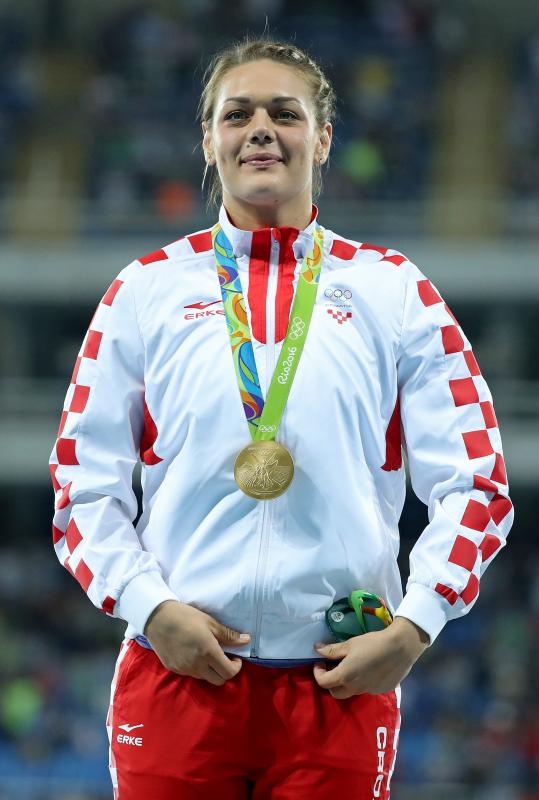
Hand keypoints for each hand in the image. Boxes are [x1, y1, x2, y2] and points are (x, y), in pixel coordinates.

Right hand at [144, 600, 250, 685]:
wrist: (157, 618)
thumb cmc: (186, 616)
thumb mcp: (210, 622)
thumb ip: (228, 635)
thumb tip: (247, 640)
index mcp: (208, 652)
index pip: (228, 672)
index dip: (236, 667)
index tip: (236, 657)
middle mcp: (197, 665)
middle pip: (219, 680)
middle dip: (225, 671)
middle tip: (225, 657)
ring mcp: (184, 669)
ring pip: (205, 678)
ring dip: (211, 670)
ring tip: (209, 655)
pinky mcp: (174, 669)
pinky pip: (191, 674)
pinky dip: (198, 668)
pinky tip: (194, 654)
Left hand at [313, 617, 428, 698]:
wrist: (400, 648)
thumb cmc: (372, 643)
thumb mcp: (350, 644)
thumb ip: (332, 650)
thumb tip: (316, 650)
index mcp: (345, 676)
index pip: (323, 682)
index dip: (318, 672)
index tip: (320, 661)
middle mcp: (355, 688)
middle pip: (335, 692)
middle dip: (330, 681)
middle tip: (333, 667)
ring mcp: (368, 691)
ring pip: (351, 692)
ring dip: (346, 683)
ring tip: (352, 667)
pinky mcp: (380, 691)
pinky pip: (366, 689)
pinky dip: (361, 681)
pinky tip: (369, 668)